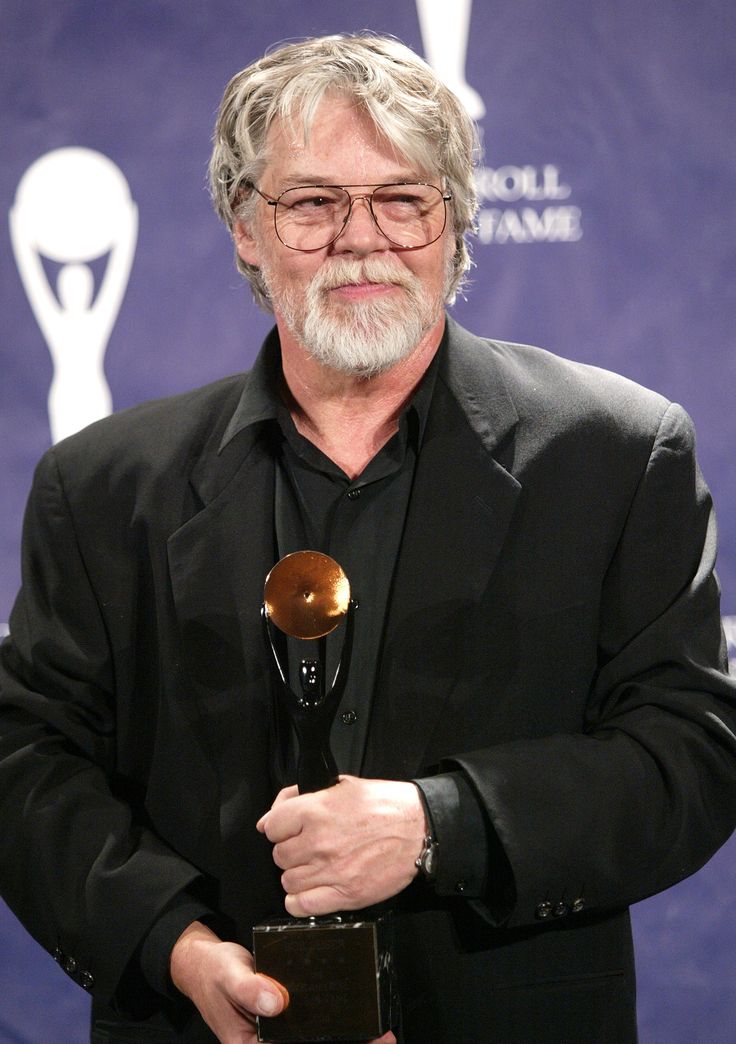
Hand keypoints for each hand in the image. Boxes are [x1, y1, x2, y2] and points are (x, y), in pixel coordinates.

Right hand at [170, 920, 396, 1043]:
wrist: (202, 962)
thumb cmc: (211, 973)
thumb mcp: (229, 977)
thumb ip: (249, 990)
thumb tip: (276, 1002)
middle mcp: (267, 1042)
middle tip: (383, 1039)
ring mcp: (278, 1030)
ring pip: (314, 1038)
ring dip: (346, 1037)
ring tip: (380, 1035)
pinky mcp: (284, 1014)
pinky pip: (310, 1023)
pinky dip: (331, 1021)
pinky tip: (355, 1019)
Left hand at [256, 775, 425, 916]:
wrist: (419, 827)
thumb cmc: (383, 804)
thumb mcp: (340, 785)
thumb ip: (299, 797)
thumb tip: (266, 819)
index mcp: (316, 811)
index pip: (271, 826)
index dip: (279, 827)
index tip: (289, 829)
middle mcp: (319, 842)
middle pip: (279, 856)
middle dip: (290, 850)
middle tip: (307, 846)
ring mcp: (332, 871)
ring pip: (288, 881)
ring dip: (297, 874)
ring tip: (315, 865)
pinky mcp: (346, 895)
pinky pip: (302, 906)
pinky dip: (300, 900)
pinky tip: (312, 888)